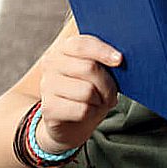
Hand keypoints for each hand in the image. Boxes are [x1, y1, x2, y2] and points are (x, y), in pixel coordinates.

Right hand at [36, 34, 121, 153]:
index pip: (82, 44)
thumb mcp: (96, 72)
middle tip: (112, 94)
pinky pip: (82, 110)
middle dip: (108, 84)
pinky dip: (92, 114)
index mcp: (63, 48)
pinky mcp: (48, 108)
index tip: (119, 60)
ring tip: (99, 103)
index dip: (103, 51)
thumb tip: (118, 58)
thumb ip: (103, 60)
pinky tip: (88, 113)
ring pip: (87, 91)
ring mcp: (47, 85)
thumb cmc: (87, 92)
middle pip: (89, 68)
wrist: (69, 124)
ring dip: (100, 101)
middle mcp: (51, 63)